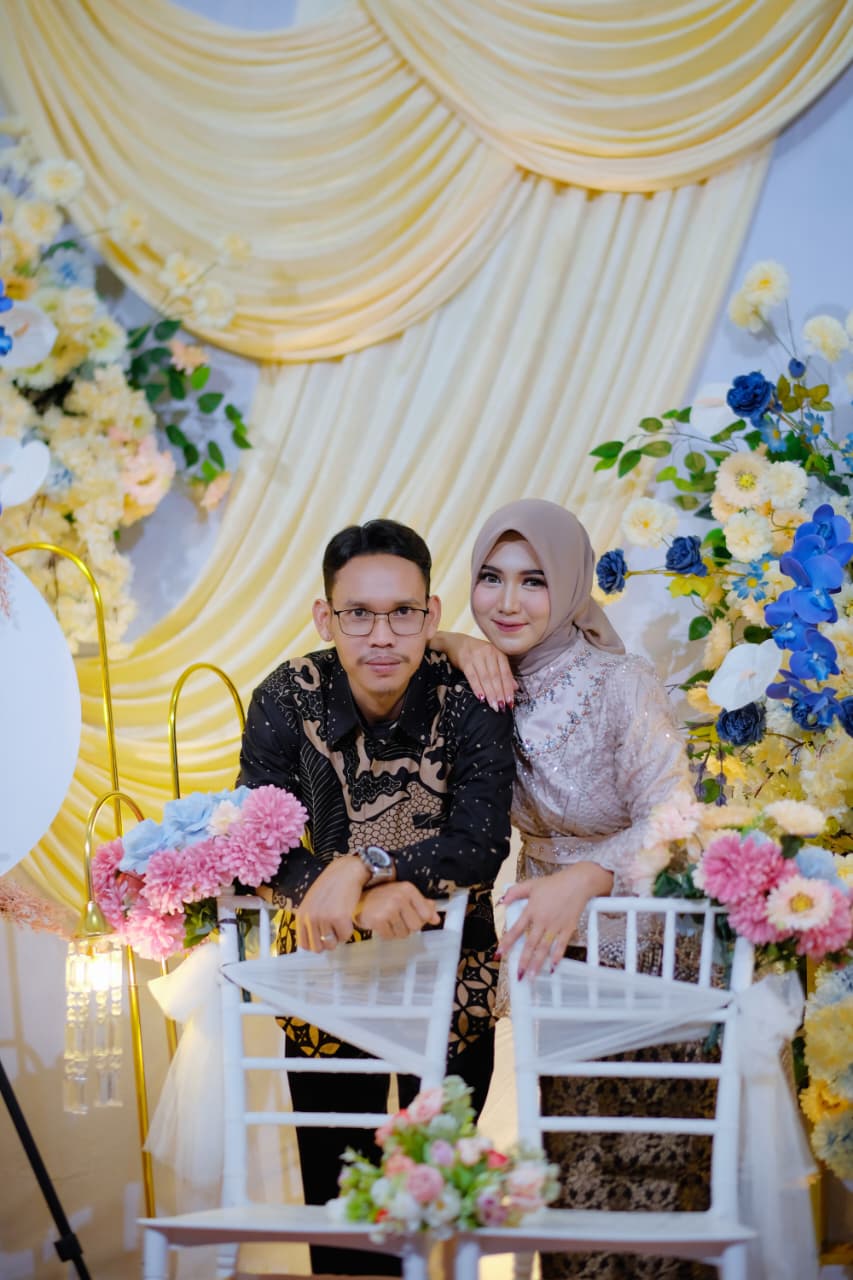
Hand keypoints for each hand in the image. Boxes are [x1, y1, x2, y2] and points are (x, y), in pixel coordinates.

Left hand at [294, 856, 369, 951]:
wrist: (347, 871)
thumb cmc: (331, 885)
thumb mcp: (312, 902)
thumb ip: (310, 919)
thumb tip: (314, 941)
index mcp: (301, 915)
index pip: (304, 944)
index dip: (316, 944)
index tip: (323, 938)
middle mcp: (310, 918)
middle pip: (317, 948)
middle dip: (328, 943)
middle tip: (334, 931)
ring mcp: (324, 918)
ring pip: (332, 944)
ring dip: (338, 936)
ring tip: (341, 923)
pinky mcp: (339, 917)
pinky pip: (345, 936)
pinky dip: (349, 930)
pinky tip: (348, 917)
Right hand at [354, 882, 440, 939]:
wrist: (357, 898)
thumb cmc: (382, 897)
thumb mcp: (404, 895)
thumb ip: (422, 905)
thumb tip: (436, 919)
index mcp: (408, 889)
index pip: (426, 913)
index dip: (420, 919)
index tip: (412, 916)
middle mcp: (399, 897)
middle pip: (416, 926)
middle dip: (408, 926)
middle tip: (398, 919)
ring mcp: (388, 909)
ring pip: (403, 933)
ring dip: (396, 931)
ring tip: (388, 921)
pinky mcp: (377, 920)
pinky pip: (390, 936)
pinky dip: (386, 934)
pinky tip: (381, 925)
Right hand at [434, 631, 516, 710]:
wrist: (456, 642)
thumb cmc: (476, 653)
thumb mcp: (492, 659)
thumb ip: (503, 672)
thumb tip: (515, 687)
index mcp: (498, 653)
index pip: (506, 673)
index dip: (508, 688)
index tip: (510, 702)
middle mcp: (489, 653)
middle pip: (496, 677)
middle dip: (500, 693)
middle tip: (502, 707)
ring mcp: (476, 656)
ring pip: (486, 678)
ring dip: (490, 694)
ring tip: (494, 706)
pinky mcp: (465, 661)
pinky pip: (472, 677)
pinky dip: (477, 688)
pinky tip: (481, 698)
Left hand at [497, 862, 613, 978]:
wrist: (577, 883)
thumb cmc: (554, 883)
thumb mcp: (531, 884)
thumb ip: (514, 892)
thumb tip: (501, 901)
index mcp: (532, 910)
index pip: (516, 929)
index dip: (507, 942)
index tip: (499, 954)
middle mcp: (543, 920)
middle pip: (530, 944)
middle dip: (523, 961)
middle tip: (518, 974)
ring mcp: (556, 926)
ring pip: (544, 948)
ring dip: (537, 963)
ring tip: (532, 977)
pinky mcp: (568, 928)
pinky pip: (561, 945)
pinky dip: (557, 956)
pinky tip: (552, 967)